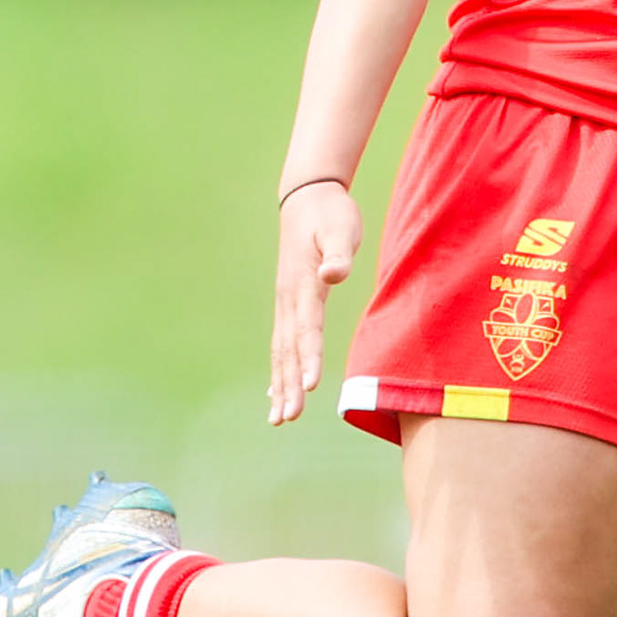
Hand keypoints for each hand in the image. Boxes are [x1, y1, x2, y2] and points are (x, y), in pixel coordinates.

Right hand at [268, 182, 361, 424]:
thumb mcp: (340, 228)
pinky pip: (282, 344)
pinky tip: (276, 394)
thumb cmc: (330, 214)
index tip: (311, 385)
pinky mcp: (288, 303)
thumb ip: (338, 253)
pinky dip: (279, 371)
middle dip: (289, 385)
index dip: (309, 357)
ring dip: (281, 385)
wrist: (308, 198)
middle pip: (288, 350)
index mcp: (302, 285)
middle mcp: (288, 299)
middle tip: (288, 418)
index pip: (307, 328)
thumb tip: (333, 274)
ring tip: (279, 418)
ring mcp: (285, 303)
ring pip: (281, 352)